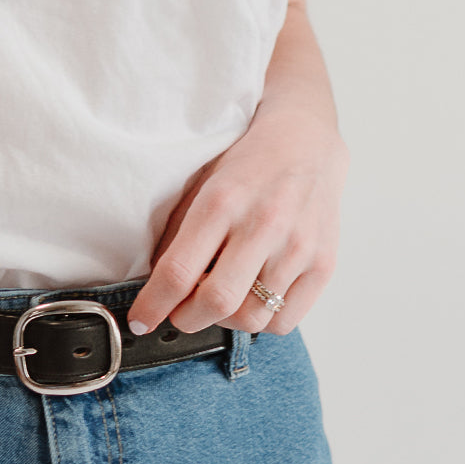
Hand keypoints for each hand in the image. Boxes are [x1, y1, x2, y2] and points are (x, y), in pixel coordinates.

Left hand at [126, 106, 349, 336]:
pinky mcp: (324, 263)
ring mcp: (298, 246)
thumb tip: (154, 292)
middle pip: (216, 302)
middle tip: (180, 313)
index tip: (140, 322)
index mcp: (222, 202)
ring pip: (251, 319)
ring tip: (220, 300)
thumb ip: (176, 239)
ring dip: (224, 322)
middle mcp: (263, 224)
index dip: (153, 306)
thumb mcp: (199, 189)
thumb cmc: (244, 169)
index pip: (178, 272)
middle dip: (187, 319)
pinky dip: (262, 322)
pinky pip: (284, 321)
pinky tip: (253, 299)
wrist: (306, 141)